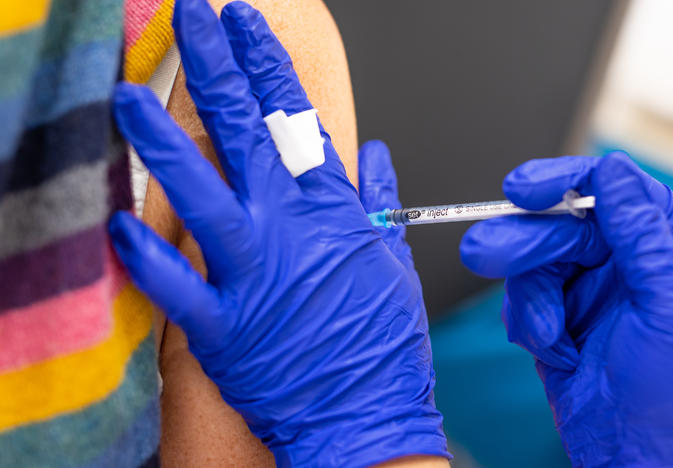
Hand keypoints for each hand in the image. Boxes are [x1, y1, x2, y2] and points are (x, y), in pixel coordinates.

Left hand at [109, 0, 447, 465]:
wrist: (369, 412)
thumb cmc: (381, 339)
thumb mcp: (393, 258)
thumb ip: (378, 200)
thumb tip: (376, 154)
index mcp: (330, 209)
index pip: (294, 116)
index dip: (266, 63)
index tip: (245, 24)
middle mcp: (287, 230)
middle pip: (245, 133)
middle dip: (217, 67)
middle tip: (193, 18)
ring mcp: (253, 275)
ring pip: (200, 195)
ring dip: (163, 143)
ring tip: (130, 96)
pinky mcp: (224, 326)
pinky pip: (177, 285)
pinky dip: (147, 256)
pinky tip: (118, 223)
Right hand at [460, 152, 672, 466]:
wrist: (637, 461)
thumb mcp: (672, 305)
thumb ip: (642, 233)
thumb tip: (614, 172)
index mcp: (671, 248)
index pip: (613, 189)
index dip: (564, 181)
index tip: (522, 190)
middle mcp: (628, 263)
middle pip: (562, 225)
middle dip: (524, 243)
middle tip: (483, 253)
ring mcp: (590, 290)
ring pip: (534, 262)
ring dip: (530, 299)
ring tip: (545, 334)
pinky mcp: (559, 317)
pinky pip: (523, 298)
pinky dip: (528, 322)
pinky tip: (552, 348)